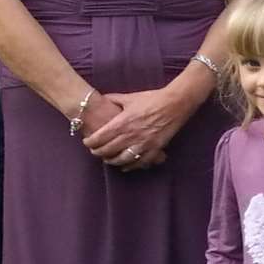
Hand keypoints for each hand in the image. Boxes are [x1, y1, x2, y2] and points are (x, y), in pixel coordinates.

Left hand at [82, 87, 196, 168]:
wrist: (176, 102)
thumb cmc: (153, 98)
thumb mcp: (131, 97)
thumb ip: (114, 99)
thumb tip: (102, 98)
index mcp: (123, 122)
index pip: (99, 138)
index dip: (90, 142)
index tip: (87, 142)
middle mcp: (131, 135)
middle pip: (108, 150)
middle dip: (98, 153)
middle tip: (95, 152)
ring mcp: (144, 143)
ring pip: (122, 159)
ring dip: (112, 161)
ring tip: (108, 159)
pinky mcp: (155, 148)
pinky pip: (140, 162)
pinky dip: (131, 166)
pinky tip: (125, 166)